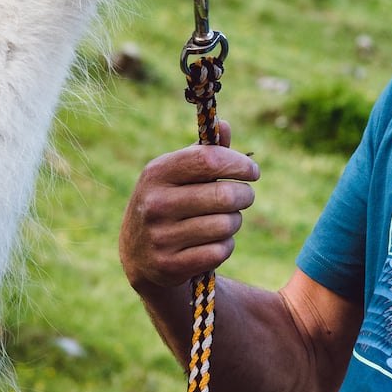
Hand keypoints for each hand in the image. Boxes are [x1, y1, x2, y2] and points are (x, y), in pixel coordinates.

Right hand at [120, 121, 259, 292]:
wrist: (138, 255)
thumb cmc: (168, 202)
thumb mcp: (177, 174)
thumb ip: (204, 152)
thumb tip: (225, 126)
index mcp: (157, 173)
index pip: (209, 160)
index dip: (239, 164)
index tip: (252, 171)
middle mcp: (155, 204)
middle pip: (224, 195)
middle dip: (245, 196)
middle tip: (245, 197)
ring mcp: (161, 237)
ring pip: (226, 224)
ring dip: (235, 221)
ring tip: (226, 219)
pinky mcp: (170, 265)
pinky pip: (220, 250)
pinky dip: (226, 245)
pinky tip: (214, 241)